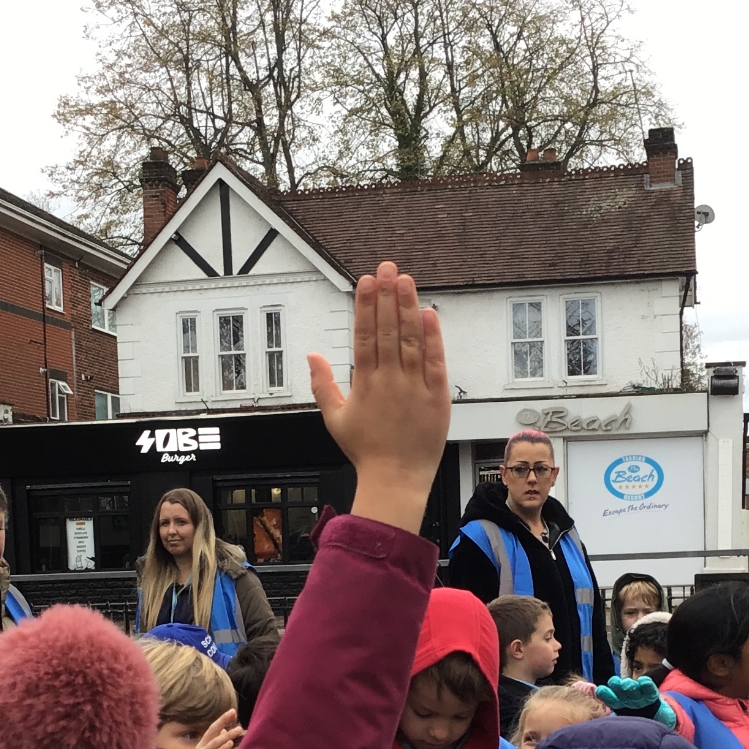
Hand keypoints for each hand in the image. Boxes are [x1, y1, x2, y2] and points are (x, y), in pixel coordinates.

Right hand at [185, 708, 241, 748]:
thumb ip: (215, 746)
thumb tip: (225, 733)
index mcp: (202, 745)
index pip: (212, 729)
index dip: (222, 719)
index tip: (232, 711)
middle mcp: (201, 748)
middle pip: (212, 731)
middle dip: (222, 720)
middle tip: (233, 712)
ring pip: (214, 742)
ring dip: (227, 735)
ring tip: (238, 729)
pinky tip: (230, 744)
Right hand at [307, 261, 450, 533]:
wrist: (396, 480)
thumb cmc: (367, 452)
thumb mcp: (335, 419)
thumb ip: (322, 385)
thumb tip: (312, 356)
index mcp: (364, 384)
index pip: (364, 336)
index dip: (365, 306)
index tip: (366, 282)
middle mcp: (389, 381)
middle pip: (387, 331)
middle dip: (386, 297)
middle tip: (386, 268)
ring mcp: (414, 387)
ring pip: (410, 340)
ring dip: (408, 308)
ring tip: (405, 280)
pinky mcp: (437, 396)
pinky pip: (435, 362)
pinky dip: (433, 338)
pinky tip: (429, 314)